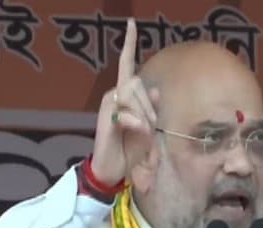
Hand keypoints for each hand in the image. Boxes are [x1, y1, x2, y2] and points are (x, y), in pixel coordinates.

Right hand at [90, 18, 159, 184]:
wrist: (113, 168)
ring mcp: (108, 105)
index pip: (127, 63)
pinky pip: (127, 114)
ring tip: (142, 132)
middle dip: (150, 107)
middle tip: (149, 128)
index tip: (132, 23)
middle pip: (139, 84)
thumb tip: (156, 90)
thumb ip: (151, 108)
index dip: (129, 43)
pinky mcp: (106, 118)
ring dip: (145, 116)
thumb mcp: (147, 126)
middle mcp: (114, 94)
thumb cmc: (130, 146)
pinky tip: (137, 132)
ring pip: (134, 97)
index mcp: (125, 94)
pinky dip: (137, 124)